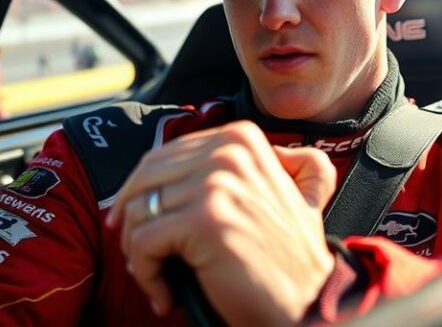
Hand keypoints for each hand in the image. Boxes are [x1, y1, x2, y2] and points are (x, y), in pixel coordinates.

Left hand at [105, 120, 336, 325]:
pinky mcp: (204, 220)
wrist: (309, 302)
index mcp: (241, 138)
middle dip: (133, 221)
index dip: (143, 192)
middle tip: (142, 253)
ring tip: (154, 273)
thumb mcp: (302, 190)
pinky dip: (145, 274)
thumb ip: (287, 159)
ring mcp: (216, 184)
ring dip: (137, 251)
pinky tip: (163, 293)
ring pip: (137, 211)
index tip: (143, 221)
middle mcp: (228, 152)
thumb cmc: (292, 256)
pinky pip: (143, 243)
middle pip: (144, 180)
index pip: (163, 155)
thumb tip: (259, 149)